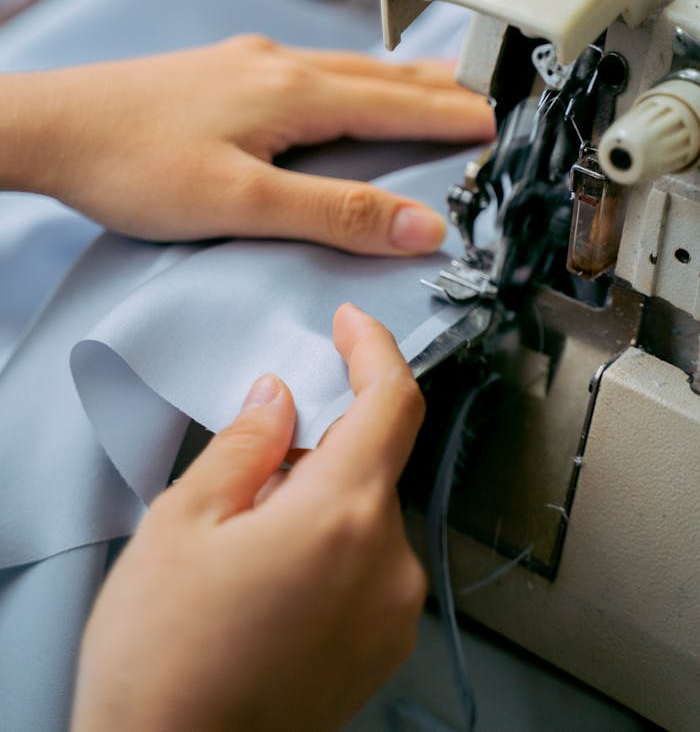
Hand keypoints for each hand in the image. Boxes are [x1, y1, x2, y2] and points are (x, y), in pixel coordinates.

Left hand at [3, 34, 492, 251]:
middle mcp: (278, 67)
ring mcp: (249, 64)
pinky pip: (311, 70)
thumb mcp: (241, 203)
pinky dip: (352, 79)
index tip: (500, 122)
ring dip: (398, 80)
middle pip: (381, 77)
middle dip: (439, 90)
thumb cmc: (132, 163)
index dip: (453, 118)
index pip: (398, 106)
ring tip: (436, 84)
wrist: (51, 129)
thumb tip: (420, 225)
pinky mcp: (224, 74)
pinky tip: (344, 86)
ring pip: (346, 69)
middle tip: (486, 95)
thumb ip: (334, 214)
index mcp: (294, 93)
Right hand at [70, 304, 427, 731]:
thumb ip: (244, 444)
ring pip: (366, 514)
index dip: (374, 350)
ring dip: (319, 502)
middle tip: (247, 481)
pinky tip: (270, 585)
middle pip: (372, 461)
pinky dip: (331, 547)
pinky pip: (370, 564)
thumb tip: (278, 399)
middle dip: (317, 446)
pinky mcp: (383, 648)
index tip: (353, 328)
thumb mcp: (182, 524)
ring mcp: (392, 613)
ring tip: (244, 551)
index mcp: (340, 517)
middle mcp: (387, 564)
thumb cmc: (164, 664)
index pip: (391, 402)